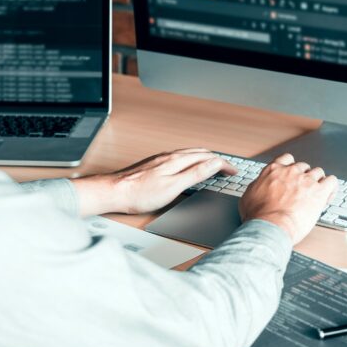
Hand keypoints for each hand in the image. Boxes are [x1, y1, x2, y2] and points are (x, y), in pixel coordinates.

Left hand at [73, 148, 237, 215]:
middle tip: (228, 168)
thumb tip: (214, 163)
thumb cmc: (139, 193)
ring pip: (189, 153)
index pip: (208, 158)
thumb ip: (195, 174)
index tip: (233, 171)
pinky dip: (192, 159)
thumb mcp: (173, 187)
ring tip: (213, 165)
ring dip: (205, 157)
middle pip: (200, 152)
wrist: (114, 191)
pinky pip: (180, 156)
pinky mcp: (154, 163)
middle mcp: (170, 156)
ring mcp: (162, 158)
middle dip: (217, 158)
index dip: (223, 164)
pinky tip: (188, 166)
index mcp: (177, 160)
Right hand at [239, 153, 337, 244]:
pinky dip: (332, 187)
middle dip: (304, 176)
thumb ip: (258, 186)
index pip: (286, 159)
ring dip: (318, 181)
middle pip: (304, 166)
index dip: (291, 166)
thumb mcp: (249, 196)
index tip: (292, 174)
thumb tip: (259, 186)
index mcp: (274, 171)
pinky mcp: (319, 192)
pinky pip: (332, 181)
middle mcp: (291, 172)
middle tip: (303, 189)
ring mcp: (306, 180)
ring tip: (317, 193)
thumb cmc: (258, 216)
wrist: (270, 226)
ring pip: (318, 172)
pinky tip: (328, 195)